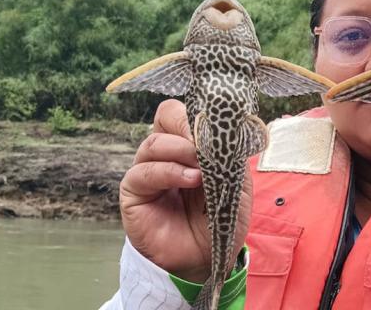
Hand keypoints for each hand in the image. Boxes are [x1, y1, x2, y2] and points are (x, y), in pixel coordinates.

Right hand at [119, 99, 252, 282]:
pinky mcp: (134, 194)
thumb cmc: (222, 220)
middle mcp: (166, 154)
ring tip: (202, 169)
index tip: (217, 127)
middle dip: (188, 125)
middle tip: (206, 143)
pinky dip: (169, 171)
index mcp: (189, 146)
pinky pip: (143, 173)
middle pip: (165, 116)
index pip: (183, 112)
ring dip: (181, 150)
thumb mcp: (237, 183)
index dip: (198, 113)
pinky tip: (191, 180)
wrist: (210, 258)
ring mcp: (148, 172)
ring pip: (153, 143)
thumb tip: (222, 133)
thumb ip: (229, 157)